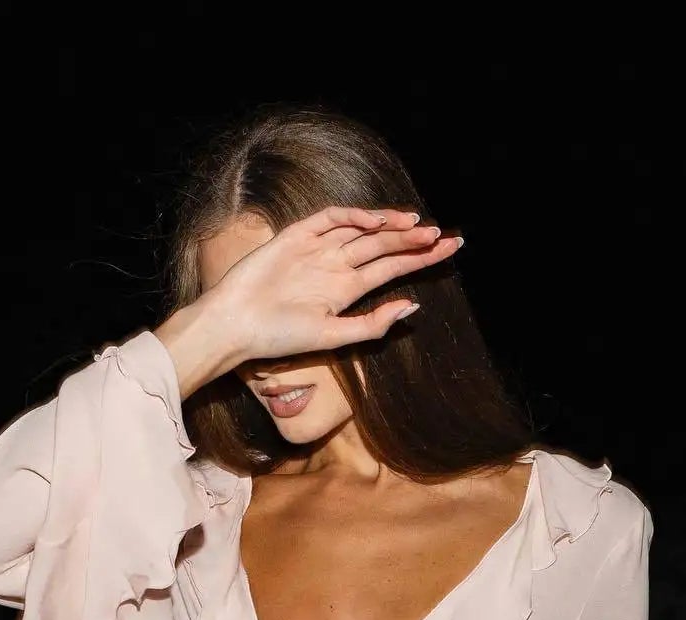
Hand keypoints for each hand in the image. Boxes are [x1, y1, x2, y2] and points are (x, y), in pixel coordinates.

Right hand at [201, 207, 461, 361]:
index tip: (450, 249)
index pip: (392, 269)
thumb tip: (413, 306)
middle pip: (383, 247)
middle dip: (414, 240)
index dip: (421, 259)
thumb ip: (372, 325)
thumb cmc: (278, 338)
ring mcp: (317, 249)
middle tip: (444, 236)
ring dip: (389, 226)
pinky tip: (376, 222)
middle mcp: (335, 267)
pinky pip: (331, 219)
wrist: (236, 325)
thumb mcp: (332, 337)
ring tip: (418, 227)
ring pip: (362, 230)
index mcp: (346, 291)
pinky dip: (353, 216)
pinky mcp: (296, 235)